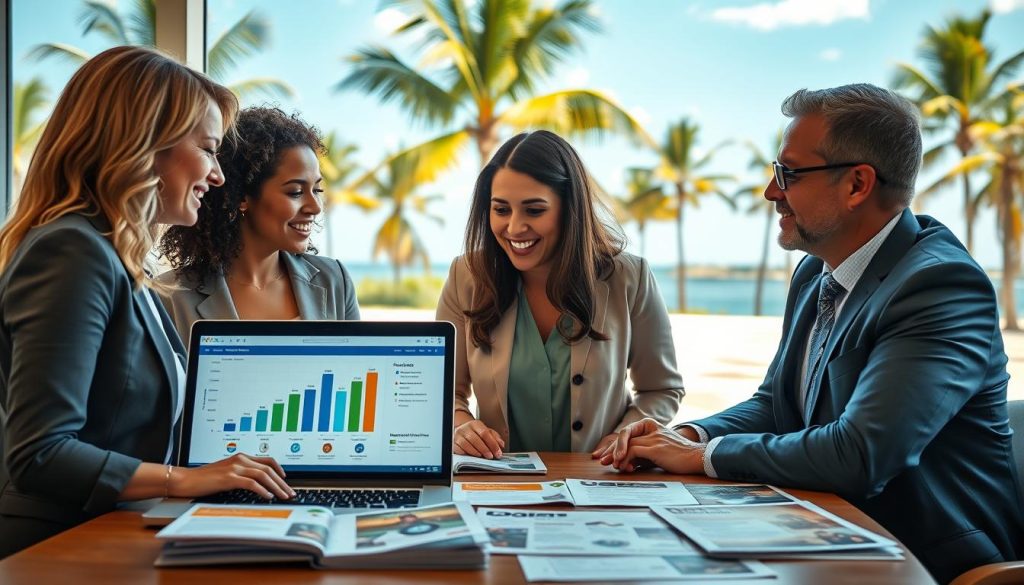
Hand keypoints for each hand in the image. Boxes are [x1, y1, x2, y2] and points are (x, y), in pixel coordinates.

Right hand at [170, 453, 293, 499]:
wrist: (185, 480)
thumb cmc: (203, 479)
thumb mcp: (226, 474)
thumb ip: (240, 475)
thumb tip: (257, 485)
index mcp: (240, 457)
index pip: (267, 461)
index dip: (279, 469)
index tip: (286, 479)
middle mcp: (240, 459)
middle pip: (269, 469)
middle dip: (282, 482)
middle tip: (290, 493)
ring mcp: (235, 467)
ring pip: (263, 475)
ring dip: (276, 487)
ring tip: (284, 496)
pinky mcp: (229, 477)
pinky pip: (252, 483)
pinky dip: (262, 490)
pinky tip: (268, 497)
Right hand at [454, 419, 504, 458]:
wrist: (461, 431)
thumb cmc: (475, 433)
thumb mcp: (486, 431)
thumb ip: (495, 437)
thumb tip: (501, 445)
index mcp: (475, 424)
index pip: (485, 433)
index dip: (492, 444)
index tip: (498, 452)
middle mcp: (465, 428)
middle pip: (475, 439)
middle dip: (485, 449)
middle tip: (491, 456)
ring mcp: (458, 436)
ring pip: (466, 444)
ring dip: (475, 452)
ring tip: (482, 457)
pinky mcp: (453, 443)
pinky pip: (459, 449)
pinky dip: (466, 453)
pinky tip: (472, 456)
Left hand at [595, 418, 705, 474]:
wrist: (697, 459)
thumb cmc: (678, 457)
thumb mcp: (657, 452)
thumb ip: (641, 453)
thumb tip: (624, 462)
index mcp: (651, 425)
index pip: (627, 433)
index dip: (614, 444)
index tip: (605, 455)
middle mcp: (651, 428)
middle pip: (624, 436)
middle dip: (611, 449)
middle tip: (602, 460)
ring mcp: (653, 436)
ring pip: (627, 442)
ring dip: (617, 456)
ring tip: (614, 466)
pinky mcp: (655, 446)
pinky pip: (633, 450)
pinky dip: (625, 458)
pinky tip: (624, 467)